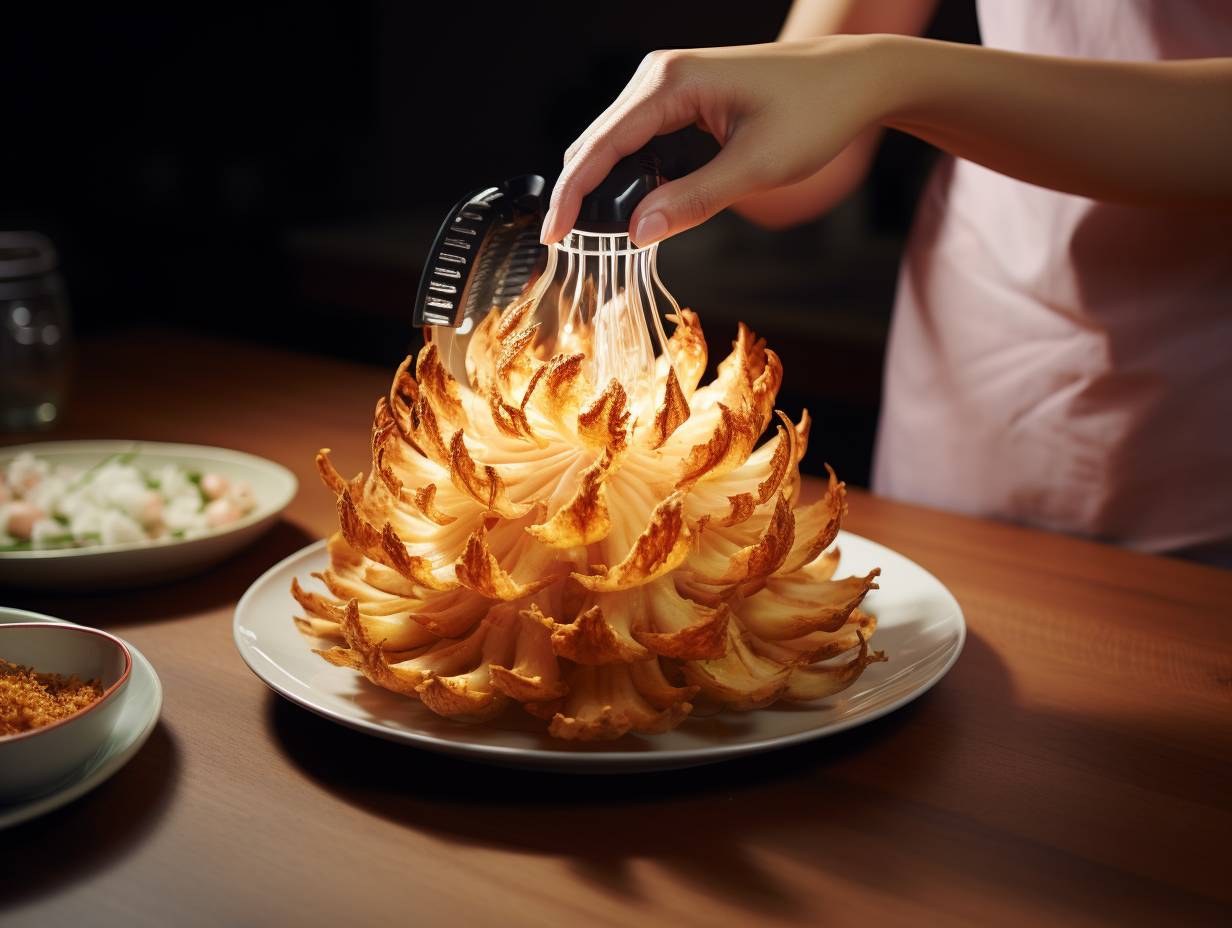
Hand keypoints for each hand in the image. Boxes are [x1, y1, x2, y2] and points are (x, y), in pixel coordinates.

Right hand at [541, 36, 893, 245]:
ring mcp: (670, 80)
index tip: (553, 235)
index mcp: (671, 82)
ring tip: (592, 231)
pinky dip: (628, 170)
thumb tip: (638, 233)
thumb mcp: (755, 168)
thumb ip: (693, 201)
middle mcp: (661, 73)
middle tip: (567, 245)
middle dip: (580, 192)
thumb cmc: (816, 112)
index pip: (602, 145)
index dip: (573, 195)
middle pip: (597, 139)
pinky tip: (633, 201)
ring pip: (615, 139)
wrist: (856, 78)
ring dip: (602, 183)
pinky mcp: (683, 94)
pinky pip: (638, 135)